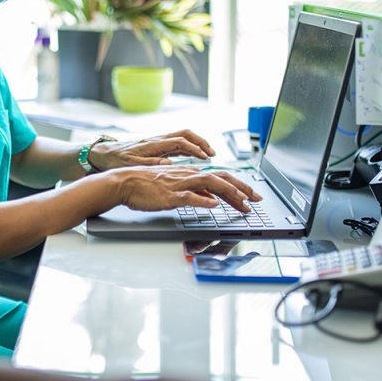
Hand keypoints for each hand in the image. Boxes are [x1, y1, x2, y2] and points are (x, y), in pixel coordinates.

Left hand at [90, 130, 214, 170]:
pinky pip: (176, 144)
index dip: (195, 149)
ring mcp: (157, 142)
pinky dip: (188, 149)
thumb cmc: (116, 160)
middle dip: (200, 142)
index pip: (180, 142)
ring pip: (182, 138)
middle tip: (212, 153)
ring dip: (196, 144)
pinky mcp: (155, 147)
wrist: (103, 154)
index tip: (205, 157)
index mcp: (153, 144)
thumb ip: (151, 164)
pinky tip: (193, 158)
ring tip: (208, 155)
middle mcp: (157, 140)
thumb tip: (170, 164)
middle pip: (185, 134)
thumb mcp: (132, 164)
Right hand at [111, 166, 260, 213]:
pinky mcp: (169, 195)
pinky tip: (213, 206)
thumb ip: (194, 192)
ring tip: (243, 204)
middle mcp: (188, 176)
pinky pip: (189, 197)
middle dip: (242, 189)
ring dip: (229, 194)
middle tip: (257, 200)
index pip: (220, 177)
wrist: (124, 182)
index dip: (238, 186)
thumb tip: (212, 200)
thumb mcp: (174, 187)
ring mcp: (179, 184)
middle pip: (221, 178)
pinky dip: (203, 201)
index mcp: (189, 173)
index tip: (251, 197)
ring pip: (210, 184)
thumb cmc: (145, 186)